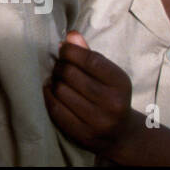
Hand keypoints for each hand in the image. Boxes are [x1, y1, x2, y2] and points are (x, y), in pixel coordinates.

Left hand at [43, 31, 140, 159]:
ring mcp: (97, 121)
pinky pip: (55, 108)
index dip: (71, 51)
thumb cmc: (110, 95)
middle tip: (59, 66)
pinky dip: (49, 95)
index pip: (90, 60)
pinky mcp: (82, 134)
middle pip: (71, 74)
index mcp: (120, 83)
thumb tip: (71, 35)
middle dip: (60, 66)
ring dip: (54, 81)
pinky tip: (51, 90)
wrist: (121, 133)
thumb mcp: (108, 74)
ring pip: (61, 90)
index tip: (64, 49)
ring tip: (57, 79)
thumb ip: (90, 54)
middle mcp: (112, 103)